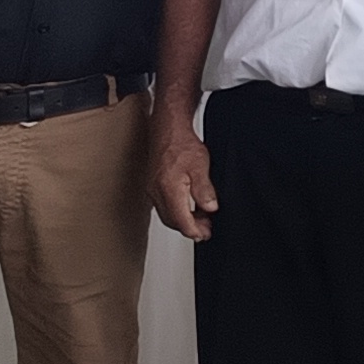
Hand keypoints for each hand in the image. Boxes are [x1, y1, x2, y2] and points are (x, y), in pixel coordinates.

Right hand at [150, 122, 218, 242]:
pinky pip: (164, 205)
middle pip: (173, 221)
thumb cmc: (181, 144)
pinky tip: (189, 206)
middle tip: (206, 230)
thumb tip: (211, 208)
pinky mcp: (153, 185)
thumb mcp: (201, 166)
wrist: (167, 129)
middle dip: (190, 228)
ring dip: (183, 220)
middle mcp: (157, 192)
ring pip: (167, 215)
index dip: (195, 231)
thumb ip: (204, 190)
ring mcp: (153, 189)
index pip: (181, 221)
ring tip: (201, 219)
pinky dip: (177, 210)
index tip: (206, 234)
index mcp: (169, 190)